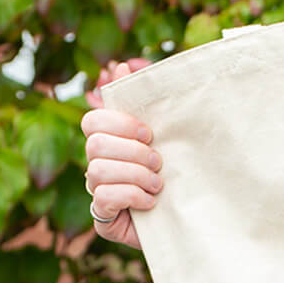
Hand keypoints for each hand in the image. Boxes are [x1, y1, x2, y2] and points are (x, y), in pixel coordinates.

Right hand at [79, 61, 159, 250]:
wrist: (190, 216)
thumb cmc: (178, 170)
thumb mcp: (169, 134)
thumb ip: (147, 102)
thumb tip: (120, 65)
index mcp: (112, 141)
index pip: (93, 120)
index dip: (120, 123)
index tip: (150, 132)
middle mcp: (98, 164)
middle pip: (95, 144)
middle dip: (133, 151)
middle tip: (159, 161)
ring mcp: (97, 191)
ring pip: (96, 171)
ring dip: (135, 175)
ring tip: (158, 183)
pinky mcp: (103, 218)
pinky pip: (103, 199)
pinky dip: (131, 197)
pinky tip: (151, 202)